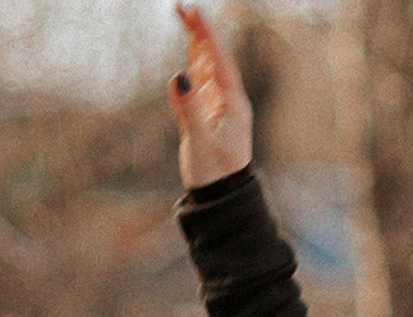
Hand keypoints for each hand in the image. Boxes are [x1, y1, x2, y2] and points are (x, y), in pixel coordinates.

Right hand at [170, 4, 253, 190]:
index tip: (194, 11)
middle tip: (183, 7)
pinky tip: (190, 49)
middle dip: (201, 31)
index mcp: (233, 105)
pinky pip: (202, 82)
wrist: (223, 200)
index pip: (220, 61)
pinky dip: (195, 63)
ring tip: (186, 16)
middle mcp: (229, 101)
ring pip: (208, 67)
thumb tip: (179, 76)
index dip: (207, 34)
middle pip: (215, 58)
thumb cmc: (214, 176)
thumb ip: (189, 109)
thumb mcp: (200, 143)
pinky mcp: (210, 116)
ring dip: (197, 42)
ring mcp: (220, 107)